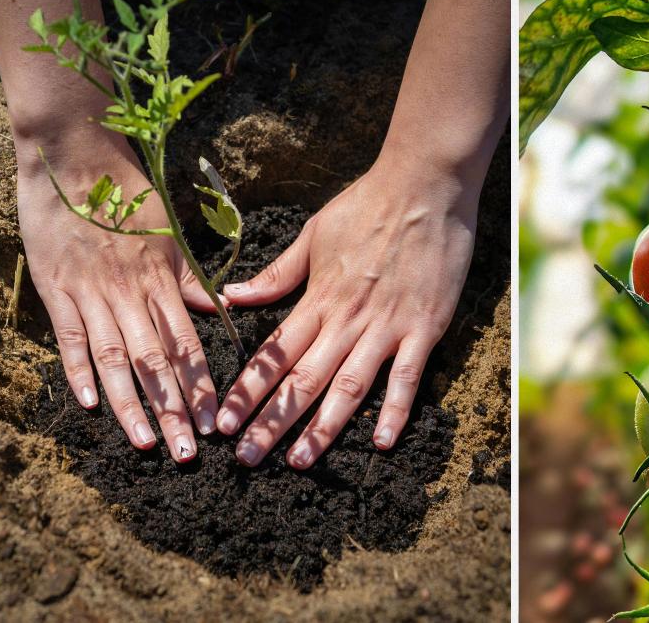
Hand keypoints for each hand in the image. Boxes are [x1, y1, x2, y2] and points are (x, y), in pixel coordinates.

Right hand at [18, 133, 219, 461]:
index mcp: (161, 280)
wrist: (74, 157)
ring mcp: (90, 292)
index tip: (213, 421)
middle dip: (173, 409)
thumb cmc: (129, 193)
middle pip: (156, 361)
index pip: (187, 344)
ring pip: (114, 358)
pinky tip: (90, 405)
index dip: (201, 385)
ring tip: (147, 442)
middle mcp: (129, 292)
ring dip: (131, 404)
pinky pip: (68, 336)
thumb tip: (218, 311)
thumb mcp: (168, 232)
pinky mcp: (54, 288)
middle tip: (187, 452)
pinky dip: (77, 371)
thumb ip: (188, 277)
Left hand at [215, 155, 479, 467]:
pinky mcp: (424, 328)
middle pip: (302, 380)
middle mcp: (347, 319)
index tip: (223, 423)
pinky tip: (382, 442)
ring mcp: (387, 326)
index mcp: (318, 298)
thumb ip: (277, 273)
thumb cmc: (368, 205)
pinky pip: (407, 377)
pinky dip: (394, 410)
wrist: (424, 187)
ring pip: (348, 387)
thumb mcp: (314, 234)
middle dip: (271, 422)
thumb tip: (232, 296)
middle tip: (246, 459)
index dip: (247, 391)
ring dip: (322, 428)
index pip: (274, 353)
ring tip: (299, 462)